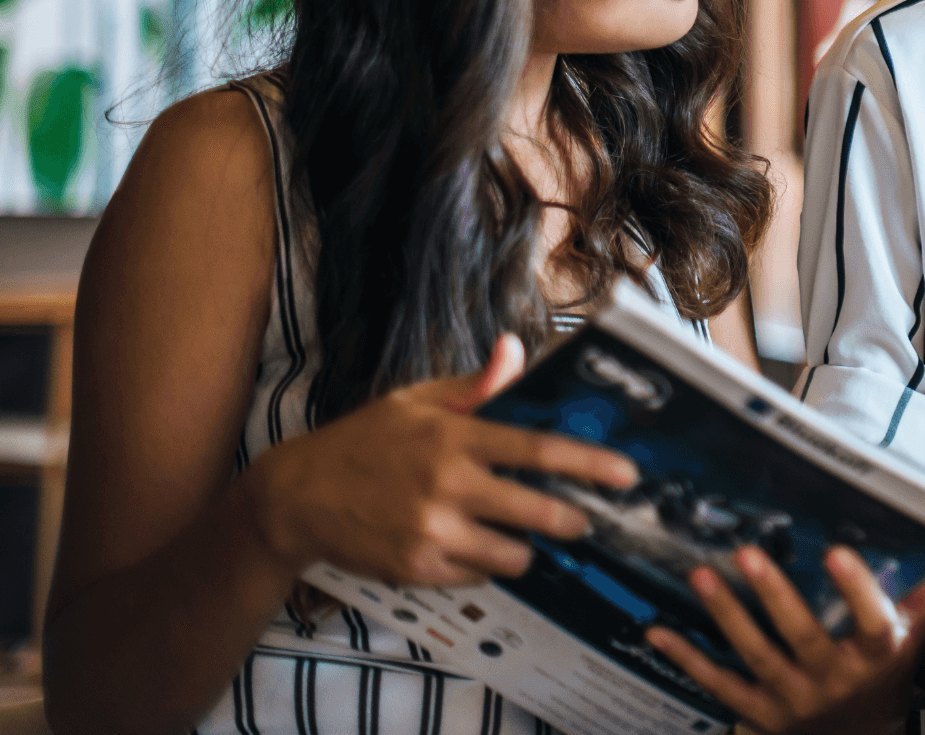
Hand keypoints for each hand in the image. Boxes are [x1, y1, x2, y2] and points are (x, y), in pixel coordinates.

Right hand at [242, 333, 638, 584]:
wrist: (298, 496)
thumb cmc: (366, 441)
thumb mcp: (416, 400)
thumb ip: (475, 384)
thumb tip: (516, 349)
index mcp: (454, 438)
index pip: (538, 450)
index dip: (589, 463)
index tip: (626, 474)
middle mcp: (447, 486)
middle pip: (538, 511)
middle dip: (573, 519)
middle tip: (586, 519)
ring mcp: (432, 533)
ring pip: (513, 554)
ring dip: (527, 547)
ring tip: (520, 533)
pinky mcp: (418, 569)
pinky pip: (478, 575)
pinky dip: (485, 564)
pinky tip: (472, 546)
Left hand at [647, 546, 924, 734]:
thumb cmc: (884, 677)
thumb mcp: (911, 640)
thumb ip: (920, 595)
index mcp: (876, 657)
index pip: (872, 622)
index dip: (856, 589)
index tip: (838, 551)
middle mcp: (835, 681)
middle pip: (802, 636)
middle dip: (774, 595)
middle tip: (748, 553)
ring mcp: (795, 701)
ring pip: (757, 656)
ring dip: (727, 615)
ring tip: (703, 576)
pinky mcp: (761, 714)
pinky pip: (720, 685)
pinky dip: (687, 660)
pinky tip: (658, 632)